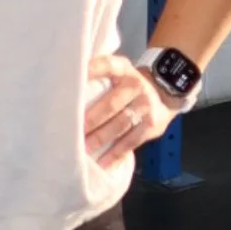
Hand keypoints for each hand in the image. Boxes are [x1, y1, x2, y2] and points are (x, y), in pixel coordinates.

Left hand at [83, 52, 173, 169]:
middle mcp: (135, 85)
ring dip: (100, 139)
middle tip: (72, 131)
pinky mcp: (151, 125)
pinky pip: (130, 142)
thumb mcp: (119, 72)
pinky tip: (102, 163)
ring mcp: (145, 106)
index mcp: (123, 69)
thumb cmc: (129, 84)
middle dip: (91, 120)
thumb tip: (65, 88)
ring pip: (120, 125)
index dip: (92, 71)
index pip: (106, 65)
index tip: (74, 80)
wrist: (165, 91)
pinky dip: (115, 155)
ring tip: (84, 149)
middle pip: (111, 104)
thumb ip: (99, 76)